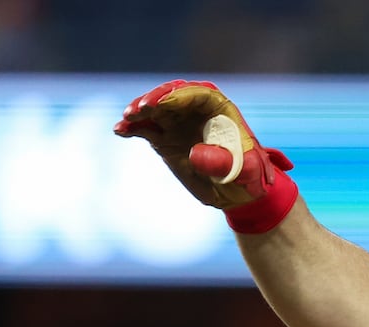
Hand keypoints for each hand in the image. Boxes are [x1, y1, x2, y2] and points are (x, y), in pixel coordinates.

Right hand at [114, 79, 293, 209]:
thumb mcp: (246, 172)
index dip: (180, 96)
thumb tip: (195, 153)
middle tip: (141, 109)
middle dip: (156, 98)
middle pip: (172, 94)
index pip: (199, 94)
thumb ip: (226, 163)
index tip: (163, 104)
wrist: (236, 190)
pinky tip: (120, 131)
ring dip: (140, 110)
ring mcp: (177, 121)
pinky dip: (132, 128)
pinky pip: (145, 127)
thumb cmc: (248, 177)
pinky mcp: (164, 136)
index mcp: (220, 109)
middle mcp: (196, 110)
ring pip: (155, 108)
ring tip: (128, 118)